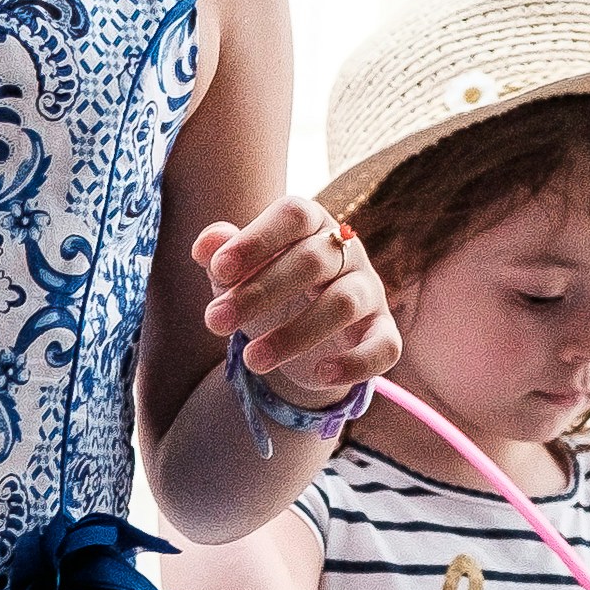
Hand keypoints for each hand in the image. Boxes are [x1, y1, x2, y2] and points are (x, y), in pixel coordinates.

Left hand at [197, 200, 398, 411]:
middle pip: (313, 260)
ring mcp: (369, 290)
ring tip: (252, 360)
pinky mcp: (382, 332)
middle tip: (215, 321)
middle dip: (259, 292)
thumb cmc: (264, 289)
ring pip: (343, 304)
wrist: (298, 336)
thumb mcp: (236, 273)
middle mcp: (346, 251)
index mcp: (311, 224)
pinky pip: (384, 346)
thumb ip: (221, 254)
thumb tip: (206, 246)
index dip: (256, 239)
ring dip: (294, 335)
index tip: (218, 271)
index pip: (294, 214)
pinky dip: (356, 363)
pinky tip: (320, 374)